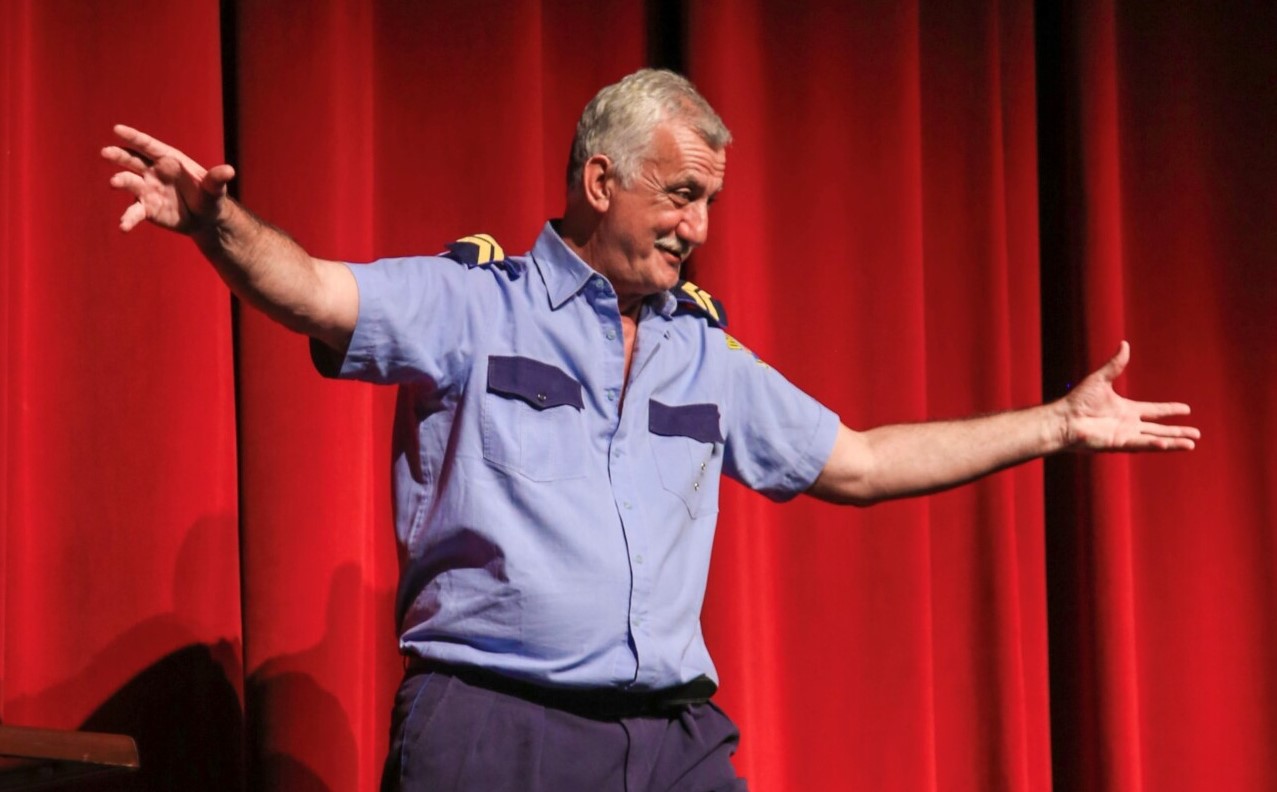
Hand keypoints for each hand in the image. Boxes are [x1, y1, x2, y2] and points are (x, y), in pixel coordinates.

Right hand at [101, 124, 234, 233]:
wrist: (205, 219)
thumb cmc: (209, 196)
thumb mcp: (215, 189)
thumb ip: (216, 179)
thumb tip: (229, 170)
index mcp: (169, 160)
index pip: (148, 145)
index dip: (133, 137)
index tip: (117, 130)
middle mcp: (153, 172)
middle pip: (132, 160)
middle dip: (119, 155)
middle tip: (106, 153)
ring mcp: (147, 189)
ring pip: (129, 182)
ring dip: (121, 182)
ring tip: (113, 183)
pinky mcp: (146, 209)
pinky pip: (134, 212)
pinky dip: (128, 218)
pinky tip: (123, 226)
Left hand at [1062, 341, 1199, 451]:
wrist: (1063, 418)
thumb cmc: (1077, 400)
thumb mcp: (1100, 379)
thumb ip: (1115, 364)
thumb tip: (1124, 343)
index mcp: (1127, 410)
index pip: (1154, 411)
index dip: (1170, 410)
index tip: (1187, 409)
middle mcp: (1129, 424)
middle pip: (1160, 429)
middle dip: (1178, 432)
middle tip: (1197, 435)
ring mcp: (1125, 435)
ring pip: (1155, 439)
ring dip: (1174, 442)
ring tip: (1192, 444)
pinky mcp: (1118, 443)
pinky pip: (1141, 443)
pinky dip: (1154, 444)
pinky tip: (1169, 444)